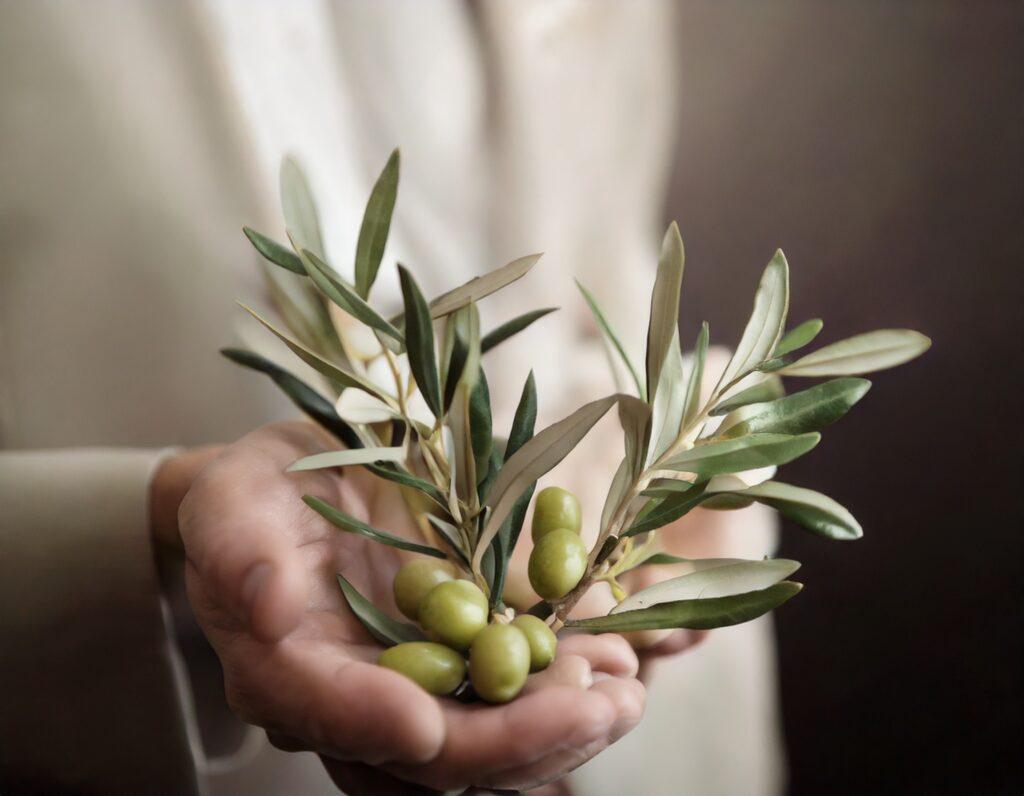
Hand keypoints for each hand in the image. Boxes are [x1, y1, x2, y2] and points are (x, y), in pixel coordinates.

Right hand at [178, 421, 644, 792]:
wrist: (300, 487)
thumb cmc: (255, 491)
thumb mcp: (230, 497)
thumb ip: (235, 548)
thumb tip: (265, 605)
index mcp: (284, 672)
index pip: (328, 716)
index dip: (375, 723)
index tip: (427, 720)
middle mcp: (354, 701)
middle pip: (431, 755)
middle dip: (515, 742)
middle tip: (596, 710)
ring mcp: (414, 687)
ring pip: (488, 739)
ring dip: (561, 726)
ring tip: (626, 692)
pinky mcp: (460, 662)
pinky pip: (518, 696)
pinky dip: (569, 687)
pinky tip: (621, 663)